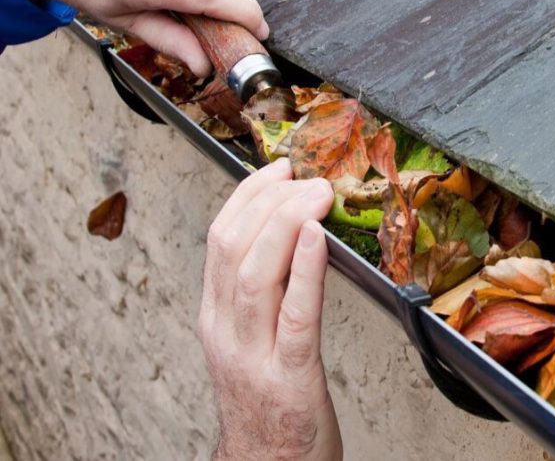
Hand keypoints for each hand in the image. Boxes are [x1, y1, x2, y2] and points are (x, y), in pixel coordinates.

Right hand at [199, 159, 342, 460]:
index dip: (248, 195)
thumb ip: (263, 293)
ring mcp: (254, 355)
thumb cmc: (267, 402)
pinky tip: (320, 240)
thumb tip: (294, 235)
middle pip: (233, 248)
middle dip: (269, 200)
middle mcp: (226, 331)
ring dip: (288, 223)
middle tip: (305, 176)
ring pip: (256, 274)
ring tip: (316, 194)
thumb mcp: (250, 340)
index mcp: (217, 318)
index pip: (220, 240)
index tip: (278, 169)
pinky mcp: (290, 377)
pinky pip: (296, 315)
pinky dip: (306, 270)